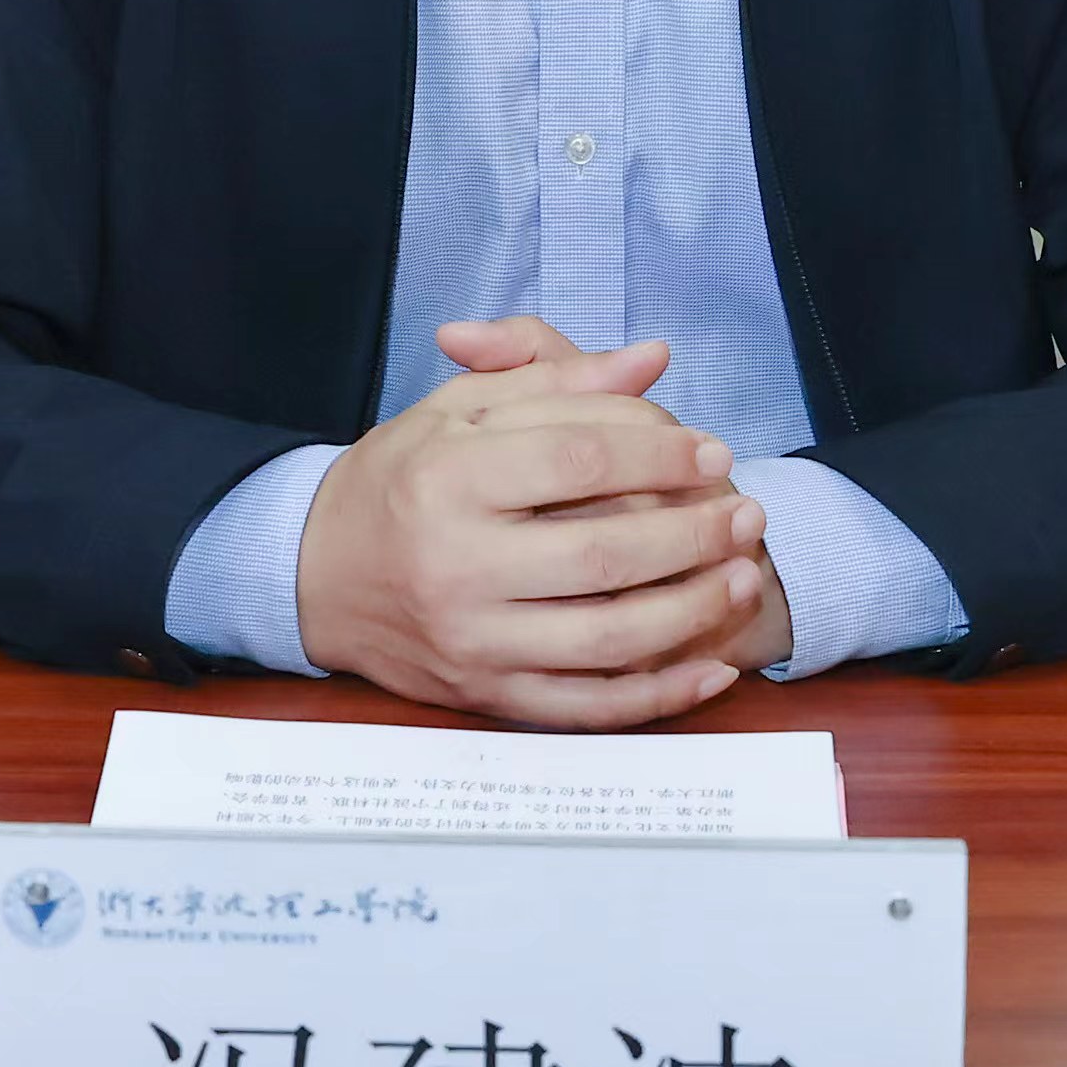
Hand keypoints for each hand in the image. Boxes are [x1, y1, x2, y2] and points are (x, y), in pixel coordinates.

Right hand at [295, 323, 769, 728]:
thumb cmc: (400, 480)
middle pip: (604, 552)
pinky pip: (588, 707)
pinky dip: (659, 695)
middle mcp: (456, 566)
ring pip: (608, 636)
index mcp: (446, 479)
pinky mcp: (486, 696)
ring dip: (694, 609)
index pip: (577, 460)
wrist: (317, 574)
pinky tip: (711, 668)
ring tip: (745, 573)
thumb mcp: (459, 410)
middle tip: (749, 511)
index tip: (712, 452)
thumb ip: (557, 382)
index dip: (660, 455)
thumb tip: (652, 359)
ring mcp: (473, 642)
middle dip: (694, 533)